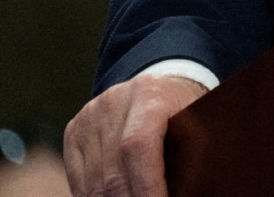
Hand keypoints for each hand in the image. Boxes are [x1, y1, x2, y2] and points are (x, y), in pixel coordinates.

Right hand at [63, 74, 206, 196]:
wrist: (160, 87)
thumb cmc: (186, 112)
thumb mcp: (199, 122)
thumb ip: (193, 154)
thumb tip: (188, 191)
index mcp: (151, 94)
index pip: (139, 147)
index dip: (148, 187)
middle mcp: (114, 101)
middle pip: (113, 172)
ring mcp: (90, 116)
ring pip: (93, 183)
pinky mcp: (74, 130)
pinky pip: (79, 181)